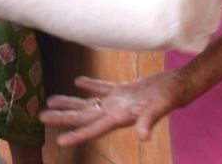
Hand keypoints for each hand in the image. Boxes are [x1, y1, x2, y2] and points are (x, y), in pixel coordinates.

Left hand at [40, 72, 190, 145]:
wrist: (180, 86)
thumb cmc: (171, 97)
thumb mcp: (160, 108)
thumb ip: (149, 121)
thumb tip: (143, 136)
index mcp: (120, 118)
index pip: (94, 129)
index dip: (77, 135)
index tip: (59, 140)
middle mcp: (115, 112)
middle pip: (84, 117)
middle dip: (63, 117)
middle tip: (40, 117)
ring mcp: (118, 102)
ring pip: (89, 104)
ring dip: (70, 102)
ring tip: (50, 101)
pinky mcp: (124, 90)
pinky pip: (102, 88)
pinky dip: (90, 85)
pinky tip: (78, 81)